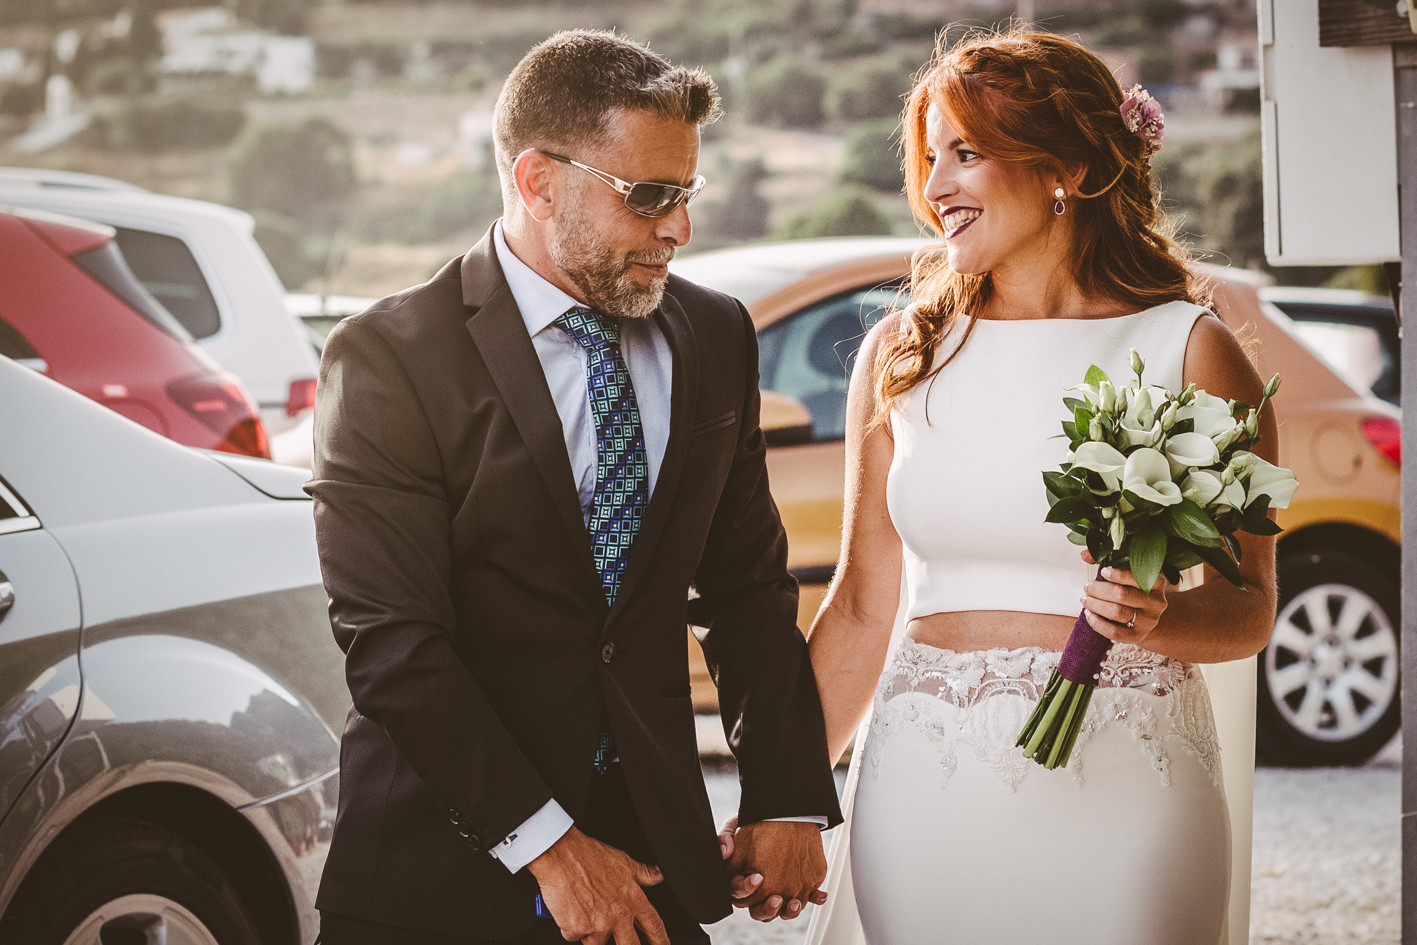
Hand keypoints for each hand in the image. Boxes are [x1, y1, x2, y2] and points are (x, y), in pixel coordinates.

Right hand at [527, 827, 667, 944]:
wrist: (559, 854)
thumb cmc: (588, 855)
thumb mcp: (622, 861)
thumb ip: (642, 873)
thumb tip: (658, 875)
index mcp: (632, 898)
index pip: (654, 925)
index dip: (661, 941)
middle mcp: (618, 915)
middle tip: (619, 936)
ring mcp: (597, 925)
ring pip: (598, 942)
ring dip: (591, 932)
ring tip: (584, 909)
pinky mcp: (577, 929)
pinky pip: (574, 935)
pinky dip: (570, 926)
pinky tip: (569, 907)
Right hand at [725, 820, 827, 921]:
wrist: (781, 813)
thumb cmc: (755, 822)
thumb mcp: (735, 824)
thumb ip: (725, 837)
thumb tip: (724, 851)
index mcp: (740, 879)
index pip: (738, 894)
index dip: (745, 889)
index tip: (757, 877)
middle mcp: (760, 890)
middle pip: (758, 911)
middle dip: (767, 908)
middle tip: (776, 898)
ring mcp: (780, 890)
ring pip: (781, 912)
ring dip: (788, 911)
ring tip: (795, 903)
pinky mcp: (799, 885)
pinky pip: (807, 897)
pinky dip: (814, 898)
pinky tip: (820, 895)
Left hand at [1079, 550, 1168, 644]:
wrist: (1147, 618)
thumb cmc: (1134, 592)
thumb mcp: (1128, 575)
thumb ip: (1108, 561)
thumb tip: (1085, 555)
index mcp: (1157, 582)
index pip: (1138, 577)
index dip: (1119, 574)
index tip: (1103, 571)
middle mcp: (1155, 602)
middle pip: (1122, 595)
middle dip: (1099, 590)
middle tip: (1087, 587)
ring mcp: (1148, 621)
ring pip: (1117, 612)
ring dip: (1095, 605)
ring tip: (1085, 599)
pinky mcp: (1137, 636)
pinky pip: (1114, 632)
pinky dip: (1097, 623)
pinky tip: (1089, 614)